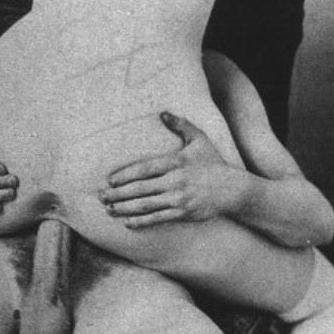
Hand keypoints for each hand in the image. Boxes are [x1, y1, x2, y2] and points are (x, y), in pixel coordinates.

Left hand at [99, 112, 244, 228]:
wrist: (232, 190)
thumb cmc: (212, 163)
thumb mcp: (199, 140)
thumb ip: (180, 125)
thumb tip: (162, 112)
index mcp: (176, 162)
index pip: (145, 168)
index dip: (125, 174)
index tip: (109, 180)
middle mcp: (176, 181)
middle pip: (140, 188)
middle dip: (118, 194)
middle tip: (101, 196)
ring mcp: (179, 199)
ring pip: (146, 205)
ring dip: (124, 208)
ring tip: (109, 210)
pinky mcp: (183, 214)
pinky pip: (157, 219)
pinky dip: (140, 222)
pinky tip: (127, 222)